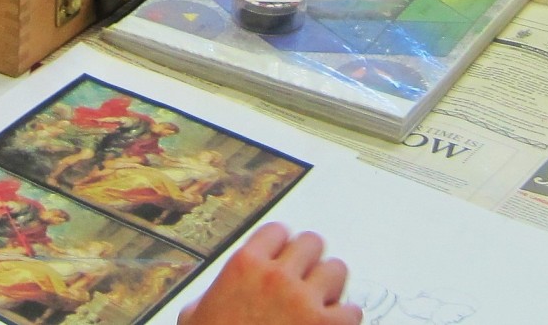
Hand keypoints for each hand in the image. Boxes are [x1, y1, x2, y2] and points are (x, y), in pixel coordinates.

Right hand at [181, 224, 358, 324]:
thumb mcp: (195, 318)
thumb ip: (212, 295)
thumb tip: (216, 295)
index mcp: (244, 267)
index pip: (277, 231)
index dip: (281, 247)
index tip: (284, 256)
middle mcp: (276, 277)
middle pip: (311, 243)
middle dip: (308, 262)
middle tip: (304, 280)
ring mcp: (304, 302)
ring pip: (336, 270)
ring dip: (329, 287)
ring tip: (319, 303)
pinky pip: (352, 310)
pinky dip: (344, 318)